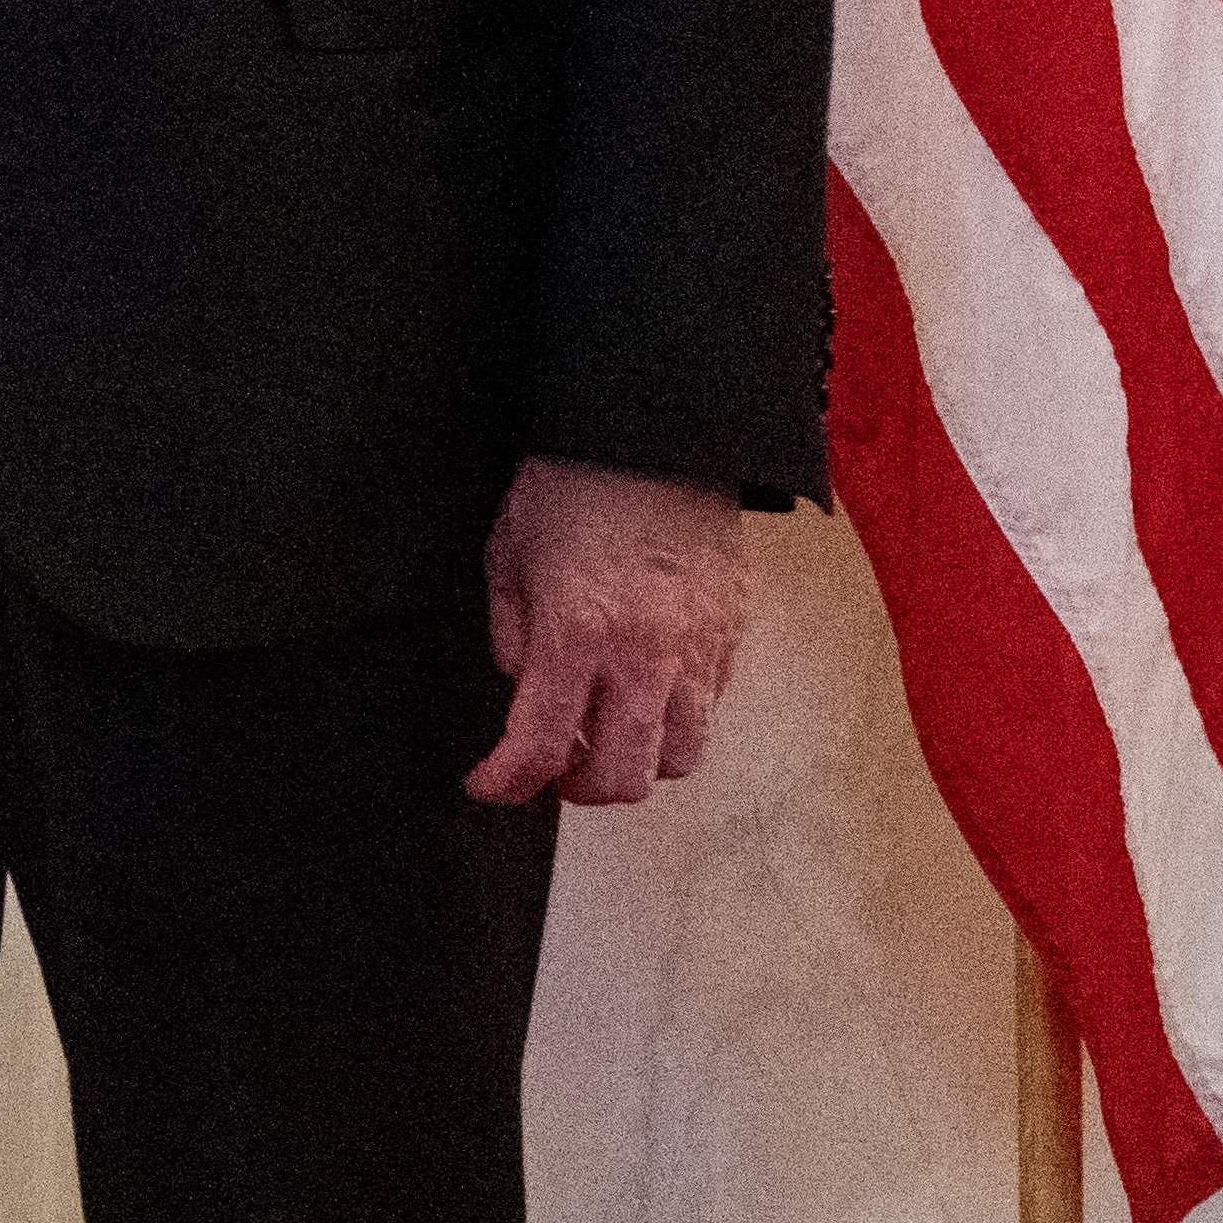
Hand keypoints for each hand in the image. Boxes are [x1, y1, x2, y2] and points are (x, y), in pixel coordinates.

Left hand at [472, 454, 750, 806]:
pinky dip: (674, 720)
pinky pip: (709, 711)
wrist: (657, 433)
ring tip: (605, 733)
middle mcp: (643, 656)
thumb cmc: (572, 482)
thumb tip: (527, 688)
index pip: (540, 744)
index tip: (490, 786)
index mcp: (575, 633)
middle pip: (623, 777)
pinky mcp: (732, 637)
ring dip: (636, 761)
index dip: (507, 781)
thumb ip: (513, 634)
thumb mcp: (508, 553)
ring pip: (680, 759)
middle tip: (554, 768)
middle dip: (580, 788)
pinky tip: (644, 690)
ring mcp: (697, 651)